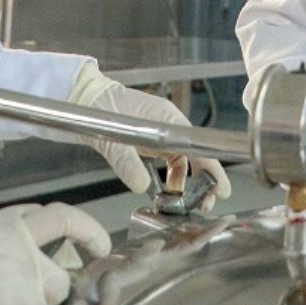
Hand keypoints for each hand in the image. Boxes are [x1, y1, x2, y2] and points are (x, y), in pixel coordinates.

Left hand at [66, 63, 231, 208]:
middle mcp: (169, 126)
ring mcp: (161, 134)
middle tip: (204, 206)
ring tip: (186, 204)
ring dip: (188, 184)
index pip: (198, 146)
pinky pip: (170, 163)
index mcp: (167, 119)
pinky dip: (172, 180)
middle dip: (204, 182)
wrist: (84, 99)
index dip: (212, 170)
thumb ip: (126, 162)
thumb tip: (140, 186)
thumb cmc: (98, 109)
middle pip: (196, 156)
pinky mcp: (151, 141)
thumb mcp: (111, 139)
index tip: (221, 189)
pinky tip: (167, 193)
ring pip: (184, 162)